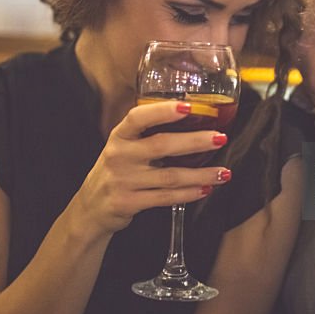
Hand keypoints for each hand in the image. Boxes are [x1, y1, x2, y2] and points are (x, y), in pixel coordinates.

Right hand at [72, 101, 230, 235]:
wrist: (91, 207)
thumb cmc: (116, 170)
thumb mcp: (123, 146)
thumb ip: (147, 134)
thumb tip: (190, 116)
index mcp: (119, 136)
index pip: (139, 117)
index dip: (163, 110)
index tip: (189, 106)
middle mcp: (119, 156)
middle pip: (161, 145)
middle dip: (195, 141)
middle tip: (220, 137)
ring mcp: (124, 181)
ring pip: (170, 176)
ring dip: (201, 174)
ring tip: (223, 172)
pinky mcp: (129, 203)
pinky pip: (165, 198)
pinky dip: (189, 194)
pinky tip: (205, 189)